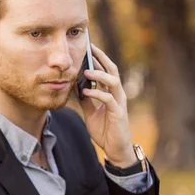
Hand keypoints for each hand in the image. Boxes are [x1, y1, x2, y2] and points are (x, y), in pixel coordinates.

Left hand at [78, 44, 136, 167]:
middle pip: (112, 70)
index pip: (106, 70)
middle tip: (90, 47)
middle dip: (101, 58)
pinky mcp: (118, 113)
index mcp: (111, 92)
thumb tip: (74, 85)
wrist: (114, 148)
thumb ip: (85, 98)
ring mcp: (119, 102)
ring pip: (113, 81)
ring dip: (99, 75)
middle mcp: (117, 94)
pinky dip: (97, 93)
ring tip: (86, 70)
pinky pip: (109, 99)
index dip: (98, 58)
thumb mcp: (90, 111)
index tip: (88, 46)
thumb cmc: (104, 129)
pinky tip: (86, 91)